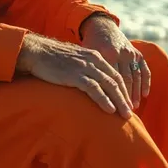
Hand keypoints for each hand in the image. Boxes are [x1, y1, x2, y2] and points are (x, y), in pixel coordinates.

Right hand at [16, 33, 133, 118]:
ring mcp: (84, 67)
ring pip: (109, 85)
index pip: (115, 74)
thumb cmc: (52, 58)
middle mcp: (93, 60)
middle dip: (125, 97)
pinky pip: (94, 89)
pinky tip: (110, 109)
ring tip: (125, 115)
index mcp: (94, 56)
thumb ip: (85, 67)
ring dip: (119, 101)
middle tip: (130, 113)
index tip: (127, 103)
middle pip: (115, 80)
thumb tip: (91, 82)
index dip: (123, 89)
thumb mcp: (74, 59)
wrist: (36, 51)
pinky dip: (104, 100)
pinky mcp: (75, 75)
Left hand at [79, 14, 150, 109]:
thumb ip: (84, 70)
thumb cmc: (88, 45)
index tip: (112, 110)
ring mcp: (129, 53)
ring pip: (134, 77)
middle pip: (123, 80)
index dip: (110, 96)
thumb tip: (78, 92)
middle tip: (125, 113)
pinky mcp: (136, 52)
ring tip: (132, 107)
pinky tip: (145, 94)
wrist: (100, 26)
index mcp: (104, 54)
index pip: (109, 80)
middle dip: (124, 98)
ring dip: (135, 93)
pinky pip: (144, 69)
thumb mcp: (84, 55)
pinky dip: (145, 82)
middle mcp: (119, 53)